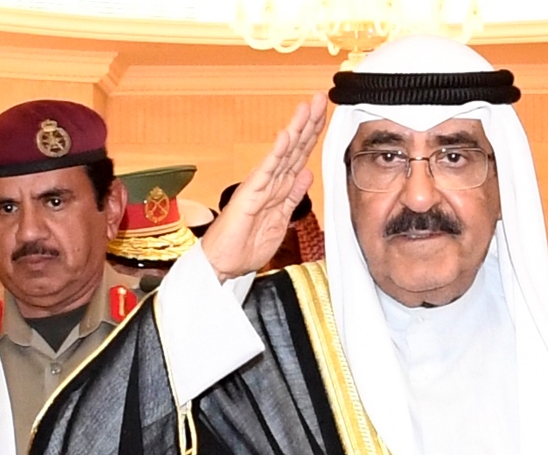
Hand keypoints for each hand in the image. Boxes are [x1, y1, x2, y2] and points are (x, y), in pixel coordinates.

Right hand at [201, 93, 327, 281]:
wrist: (223, 264)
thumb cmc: (245, 245)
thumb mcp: (281, 220)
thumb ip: (293, 196)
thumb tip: (306, 174)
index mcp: (279, 188)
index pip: (300, 155)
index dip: (313, 135)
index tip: (324, 114)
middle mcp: (270, 182)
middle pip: (294, 147)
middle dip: (308, 123)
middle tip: (319, 98)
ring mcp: (259, 186)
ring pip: (282, 153)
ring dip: (295, 129)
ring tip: (307, 108)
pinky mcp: (249, 195)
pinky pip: (266, 172)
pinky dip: (276, 154)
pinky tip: (285, 137)